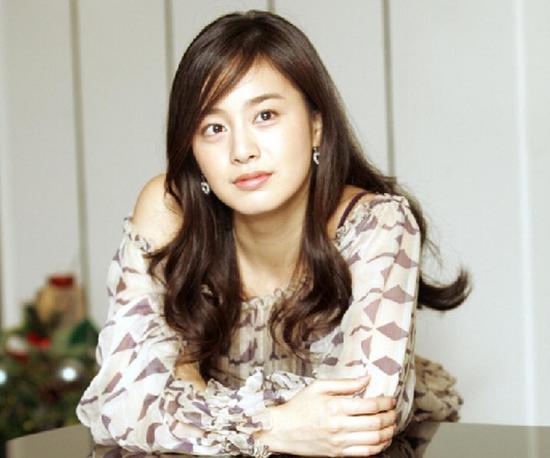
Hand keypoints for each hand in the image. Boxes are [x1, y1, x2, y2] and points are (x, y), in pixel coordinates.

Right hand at [257, 375, 396, 456]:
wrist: (282, 430)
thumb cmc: (299, 406)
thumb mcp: (318, 387)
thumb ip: (344, 383)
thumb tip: (366, 379)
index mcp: (335, 407)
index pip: (370, 405)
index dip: (385, 402)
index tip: (390, 399)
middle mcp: (339, 426)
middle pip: (376, 423)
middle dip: (390, 417)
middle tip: (394, 412)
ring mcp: (339, 443)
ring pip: (374, 440)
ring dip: (388, 432)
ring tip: (392, 425)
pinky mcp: (338, 454)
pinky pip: (365, 453)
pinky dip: (379, 447)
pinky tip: (382, 440)